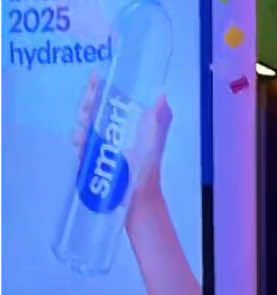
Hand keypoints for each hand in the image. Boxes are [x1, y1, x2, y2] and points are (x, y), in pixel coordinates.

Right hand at [72, 74, 171, 215]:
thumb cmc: (148, 168)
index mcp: (126, 122)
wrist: (140, 198)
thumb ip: (159, 118)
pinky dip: (78, 145)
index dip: (101, 86)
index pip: (109, 97)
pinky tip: (81, 147)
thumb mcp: (155, 140)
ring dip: (81, 126)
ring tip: (84, 133)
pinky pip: (80, 147)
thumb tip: (162, 95)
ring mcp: (101, 145)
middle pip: (92, 109)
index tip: (97, 79)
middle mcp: (112, 130)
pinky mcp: (92, 160)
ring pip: (83, 127)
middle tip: (88, 111)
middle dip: (87, 106)